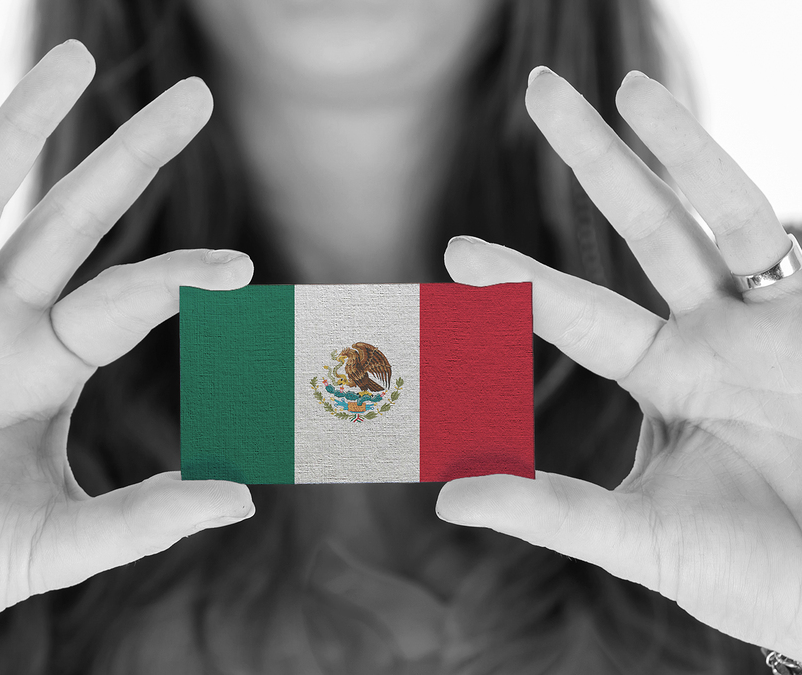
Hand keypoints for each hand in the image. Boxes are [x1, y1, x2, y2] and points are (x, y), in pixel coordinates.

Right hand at [0, 40, 254, 634]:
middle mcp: (0, 323)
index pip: (129, 302)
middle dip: (133, 157)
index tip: (242, 268)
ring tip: (78, 54)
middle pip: (76, 220)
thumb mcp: (50, 546)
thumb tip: (244, 496)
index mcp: (47, 368)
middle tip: (198, 97)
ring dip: (28, 122)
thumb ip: (141, 521)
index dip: (180, 278)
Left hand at [438, 67, 801, 658]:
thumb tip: (446, 499)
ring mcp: (777, 318)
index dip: (521, 281)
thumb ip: (551, 514)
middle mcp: (714, 335)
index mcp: (666, 379)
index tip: (455, 251)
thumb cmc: (759, 573)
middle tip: (538, 90)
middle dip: (596, 160)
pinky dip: (753, 190)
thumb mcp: (644, 541)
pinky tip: (707, 142)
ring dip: (679, 145)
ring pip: (722, 210)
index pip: (578, 312)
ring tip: (627, 83)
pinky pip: (789, 235)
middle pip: (644, 227)